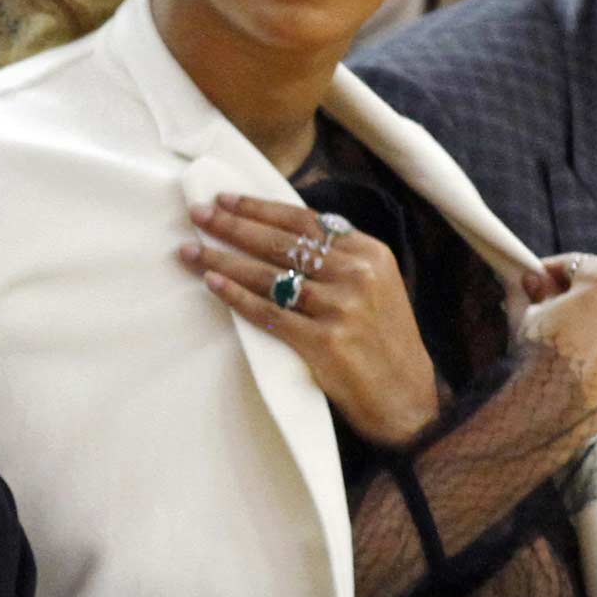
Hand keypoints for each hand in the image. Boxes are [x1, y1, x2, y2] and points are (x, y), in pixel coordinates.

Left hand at [181, 193, 439, 445]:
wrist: (406, 398)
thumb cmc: (383, 338)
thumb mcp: (376, 284)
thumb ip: (339, 257)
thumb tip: (278, 229)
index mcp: (370, 253)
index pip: (303, 221)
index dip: (260, 208)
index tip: (225, 198)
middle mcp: (357, 275)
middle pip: (280, 242)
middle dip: (233, 225)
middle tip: (197, 213)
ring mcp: (341, 309)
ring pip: (268, 275)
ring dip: (223, 260)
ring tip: (190, 251)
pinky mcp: (324, 343)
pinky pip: (269, 314)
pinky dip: (236, 296)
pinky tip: (211, 283)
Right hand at [517, 253, 596, 433]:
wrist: (557, 403)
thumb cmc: (540, 352)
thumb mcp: (526, 313)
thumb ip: (532, 291)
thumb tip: (531, 280)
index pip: (578, 265)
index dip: (554, 271)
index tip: (540, 280)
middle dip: (583, 300)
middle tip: (558, 314)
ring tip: (574, 347)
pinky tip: (589, 368)